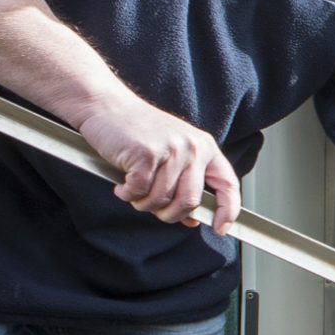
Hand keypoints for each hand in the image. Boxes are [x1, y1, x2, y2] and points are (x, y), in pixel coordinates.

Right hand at [78, 95, 240, 229]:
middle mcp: (192, 147)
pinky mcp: (146, 154)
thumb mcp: (172, 154)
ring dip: (143, 204)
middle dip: (169, 214)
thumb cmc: (138, 132)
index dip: (228, 210)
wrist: (107, 106)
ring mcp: (170, 149)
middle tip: (153, 209)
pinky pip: (139, 192)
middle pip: (189, 201)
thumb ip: (186, 184)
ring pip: (161, 200)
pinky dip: (127, 195)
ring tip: (134, 190)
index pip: (228, 184)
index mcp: (205, 147)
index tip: (221, 228)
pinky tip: (122, 186)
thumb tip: (193, 220)